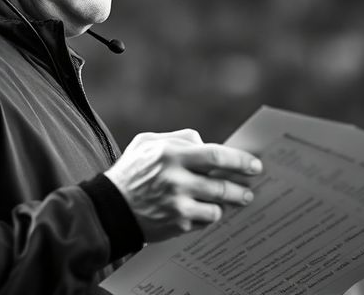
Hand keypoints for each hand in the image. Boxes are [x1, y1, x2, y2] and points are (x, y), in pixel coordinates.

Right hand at [104, 129, 262, 241]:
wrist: (109, 207)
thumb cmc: (131, 171)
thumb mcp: (148, 142)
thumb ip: (179, 138)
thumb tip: (206, 143)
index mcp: (171, 154)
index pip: (216, 156)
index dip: (240, 161)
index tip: (254, 166)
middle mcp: (176, 180)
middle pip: (222, 186)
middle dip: (241, 189)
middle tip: (248, 191)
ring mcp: (177, 205)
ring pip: (217, 207)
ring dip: (227, 204)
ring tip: (232, 202)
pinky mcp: (177, 225)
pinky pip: (204, 222)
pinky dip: (208, 216)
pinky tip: (205, 211)